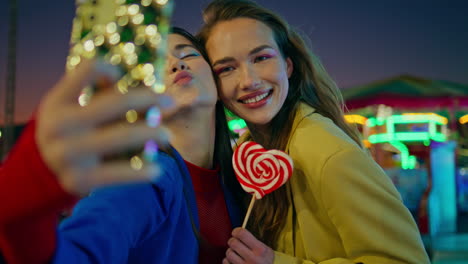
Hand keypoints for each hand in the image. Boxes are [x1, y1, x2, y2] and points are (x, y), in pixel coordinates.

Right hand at [36, 59, 171, 195]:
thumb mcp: (70, 107)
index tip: (124, 77)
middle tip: (170, 101)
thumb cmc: (69, 130)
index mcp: (58, 101)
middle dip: (148, 99)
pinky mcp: (79, 179)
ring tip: (167, 135)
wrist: (42, 171)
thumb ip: (97, 93)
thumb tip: (143, 88)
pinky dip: (140, 172)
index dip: (110, 69)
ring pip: (121, 137)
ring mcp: (68, 154)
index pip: (87, 70)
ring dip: (151, 133)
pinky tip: (156, 170)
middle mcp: (59, 125)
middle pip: (115, 103)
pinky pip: (117, 174)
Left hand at [223, 227, 273, 263]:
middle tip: (235, 242)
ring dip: (231, 251)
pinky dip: (228, 261)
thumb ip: (253, 241)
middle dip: (233, 241)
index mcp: (260, 250)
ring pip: (229, 253)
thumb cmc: (266, 261)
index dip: (236, 231)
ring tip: (236, 253)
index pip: (242, 234)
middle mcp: (253, 259)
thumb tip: (238, 232)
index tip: (236, 232)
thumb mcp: (266, 249)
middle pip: (233, 242)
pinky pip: (226, 262)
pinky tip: (234, 261)